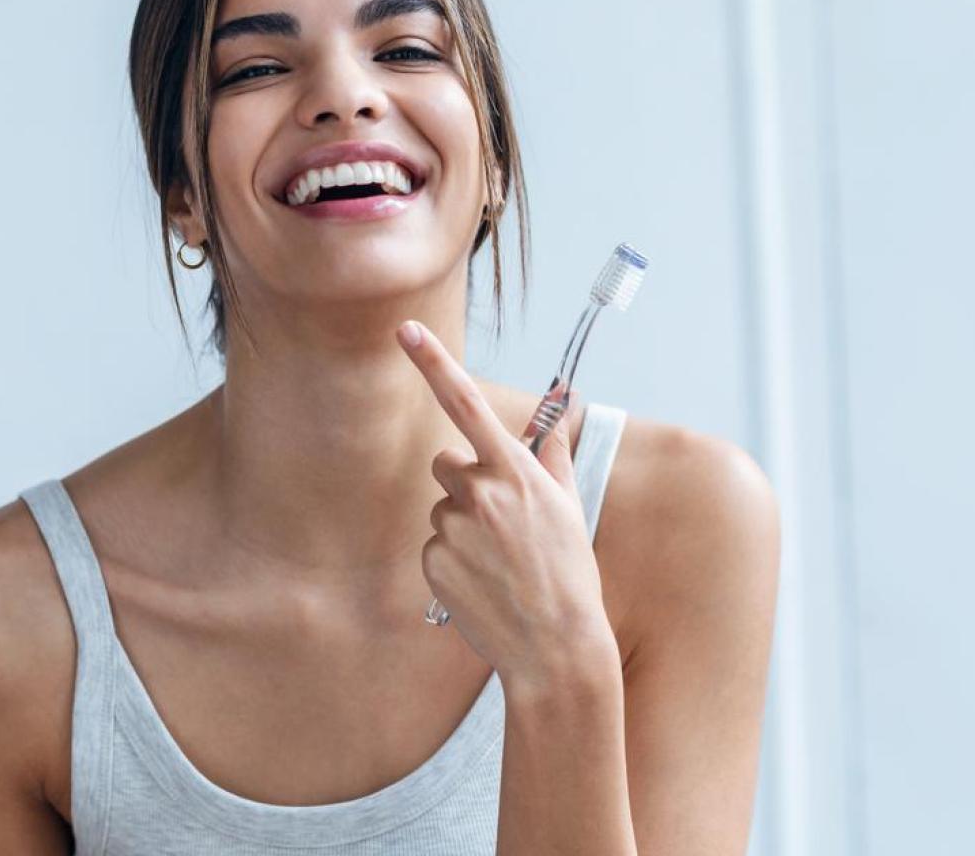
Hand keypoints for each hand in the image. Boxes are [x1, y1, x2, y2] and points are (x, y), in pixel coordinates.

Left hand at [396, 319, 616, 688]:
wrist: (554, 645)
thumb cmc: (568, 571)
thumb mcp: (569, 504)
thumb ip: (554, 449)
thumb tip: (563, 401)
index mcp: (516, 472)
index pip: (467, 403)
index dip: (434, 363)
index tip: (405, 330)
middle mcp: (480, 493)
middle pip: (447, 462)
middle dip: (467, 483)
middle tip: (503, 523)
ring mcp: (453, 529)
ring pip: (442, 507)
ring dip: (464, 525)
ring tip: (499, 560)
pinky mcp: (433, 562)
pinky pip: (434, 544)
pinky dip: (453, 559)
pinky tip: (483, 581)